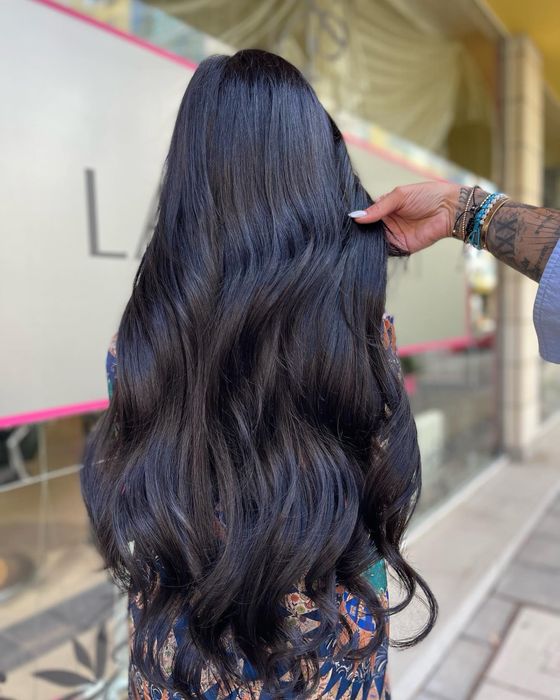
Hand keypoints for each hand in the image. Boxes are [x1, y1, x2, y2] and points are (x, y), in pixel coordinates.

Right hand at [350, 181, 465, 253]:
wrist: (449, 209)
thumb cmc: (428, 196)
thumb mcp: (399, 196)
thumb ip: (378, 207)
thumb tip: (356, 217)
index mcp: (386, 207)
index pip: (366, 214)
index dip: (357, 216)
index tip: (344, 219)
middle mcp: (388, 222)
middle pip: (367, 229)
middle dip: (359, 230)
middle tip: (346, 231)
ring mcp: (393, 235)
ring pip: (373, 240)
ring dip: (365, 240)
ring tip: (352, 239)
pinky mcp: (401, 247)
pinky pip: (384, 250)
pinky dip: (375, 250)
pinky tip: (365, 247)